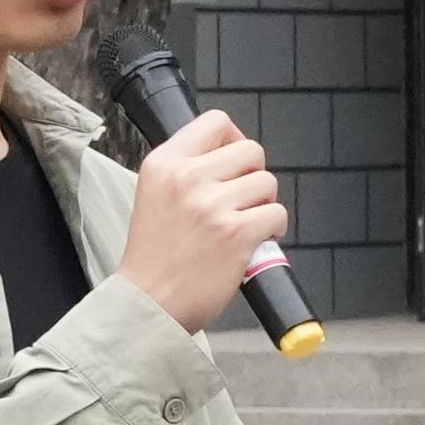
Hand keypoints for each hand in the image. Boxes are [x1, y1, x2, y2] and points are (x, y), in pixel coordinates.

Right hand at [113, 111, 283, 333]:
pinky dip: (273, 229)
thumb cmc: (155, 256)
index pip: (215, 121)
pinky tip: (253, 242)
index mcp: (164, 163)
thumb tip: (228, 153)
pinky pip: (277, 213)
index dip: (234, 140)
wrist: (148, 303)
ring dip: (264, 205)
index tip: (234, 163)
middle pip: (251, 150)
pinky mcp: (236, 233)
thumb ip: (186, 170)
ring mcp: (213, 205)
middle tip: (241, 202)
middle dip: (254, 176)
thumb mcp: (154, 195)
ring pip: (267, 183)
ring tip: (244, 225)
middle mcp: (187, 177)